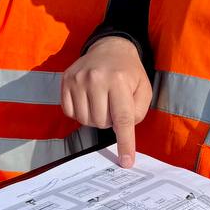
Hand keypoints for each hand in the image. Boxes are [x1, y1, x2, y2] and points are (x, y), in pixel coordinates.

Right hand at [61, 37, 151, 167]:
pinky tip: (87, 100)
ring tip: (101, 102)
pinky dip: (80, 113)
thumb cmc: (129, 72)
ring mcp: (77, 79)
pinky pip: (70, 113)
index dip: (125, 143)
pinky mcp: (65, 81)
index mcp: (119, 80)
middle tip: (113, 105)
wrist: (110, 48)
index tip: (126, 161)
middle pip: (101, 122)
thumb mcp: (144, 89)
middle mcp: (96, 79)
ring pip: (84, 120)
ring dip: (95, 118)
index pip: (123, 119)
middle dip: (109, 121)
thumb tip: (123, 131)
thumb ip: (138, 112)